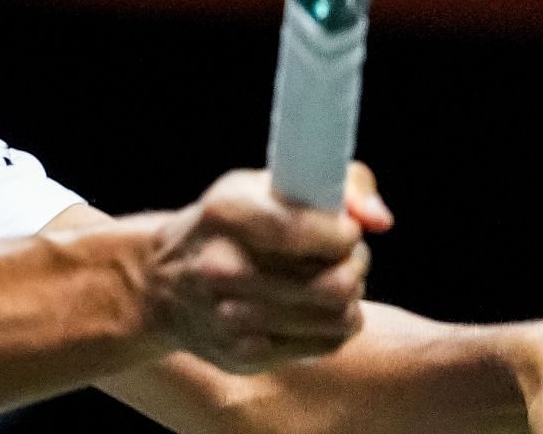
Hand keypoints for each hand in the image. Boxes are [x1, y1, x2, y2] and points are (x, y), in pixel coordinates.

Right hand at [140, 163, 389, 373]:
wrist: (162, 283)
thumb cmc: (227, 226)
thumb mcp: (261, 186)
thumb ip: (334, 186)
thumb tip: (380, 220)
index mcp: (226, 213)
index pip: (305, 231)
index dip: (344, 233)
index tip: (345, 228)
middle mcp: (222, 268)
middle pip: (334, 284)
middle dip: (356, 266)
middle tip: (347, 256)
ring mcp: (231, 319)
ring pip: (338, 318)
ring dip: (350, 296)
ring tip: (331, 278)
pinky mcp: (244, 357)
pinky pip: (325, 344)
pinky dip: (332, 324)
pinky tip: (313, 307)